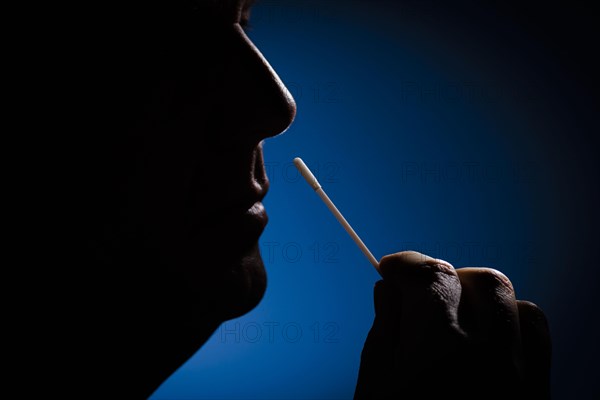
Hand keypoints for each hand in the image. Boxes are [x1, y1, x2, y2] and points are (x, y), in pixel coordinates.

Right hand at [354, 251, 550, 398]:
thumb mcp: (376, 392)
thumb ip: (385, 333)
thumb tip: (387, 290)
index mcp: (438, 350)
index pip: (430, 276)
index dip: (406, 264)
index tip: (389, 269)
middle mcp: (488, 353)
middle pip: (476, 279)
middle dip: (443, 277)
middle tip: (419, 296)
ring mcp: (522, 373)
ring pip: (511, 300)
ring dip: (479, 296)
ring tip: (454, 316)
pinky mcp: (540, 391)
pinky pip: (537, 332)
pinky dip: (512, 320)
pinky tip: (489, 336)